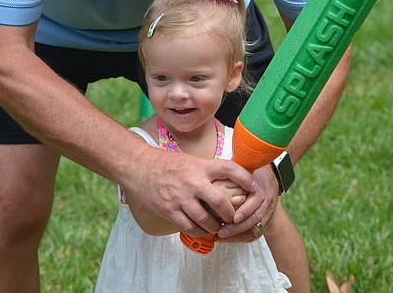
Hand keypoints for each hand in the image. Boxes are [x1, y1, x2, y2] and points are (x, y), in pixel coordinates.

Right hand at [130, 148, 255, 236]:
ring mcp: (180, 198)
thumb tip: (230, 177)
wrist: (139, 167)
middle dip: (230, 214)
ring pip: (205, 220)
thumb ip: (208, 170)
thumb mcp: (191, 160)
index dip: (245, 178)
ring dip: (215, 227)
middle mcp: (192, 182)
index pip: (229, 169)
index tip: (253, 187)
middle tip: (233, 217)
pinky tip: (202, 230)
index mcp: (200, 167)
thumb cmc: (167, 163)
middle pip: (220, 202)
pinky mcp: (169, 210)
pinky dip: (199, 231)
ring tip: (218, 227)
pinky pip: (189, 227)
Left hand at [216, 163, 278, 242]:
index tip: (232, 217)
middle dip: (238, 228)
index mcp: (263, 188)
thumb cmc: (252, 171)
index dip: (245, 210)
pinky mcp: (263, 223)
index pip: (258, 201)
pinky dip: (240, 238)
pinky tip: (226, 239)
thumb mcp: (245, 168)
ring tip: (220, 237)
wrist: (270, 177)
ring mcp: (267, 214)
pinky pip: (253, 235)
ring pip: (255, 230)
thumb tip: (216, 176)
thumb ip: (234, 173)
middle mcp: (267, 203)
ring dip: (237, 235)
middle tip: (220, 231)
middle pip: (256, 219)